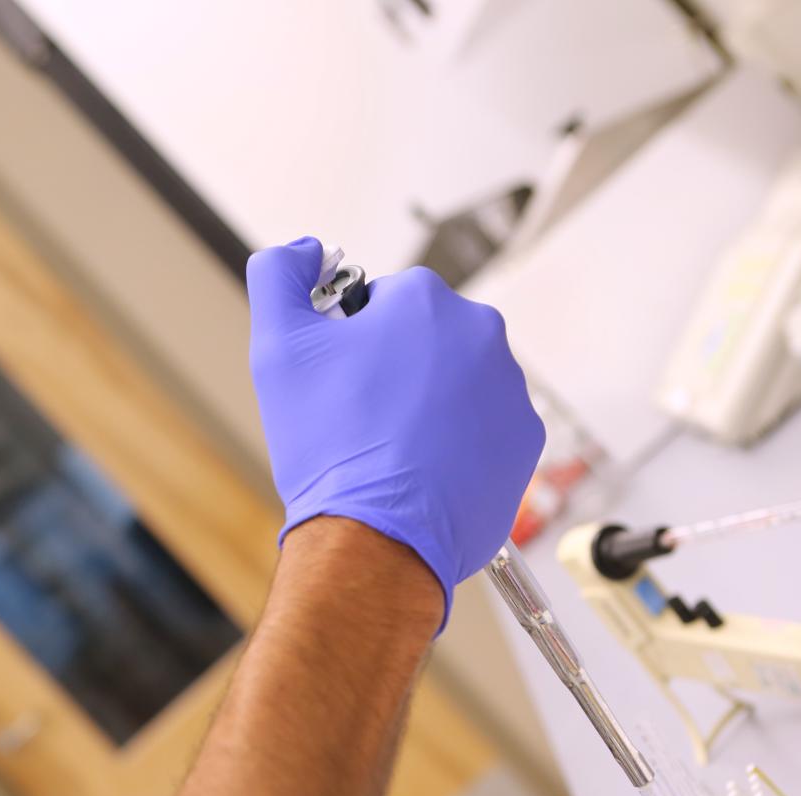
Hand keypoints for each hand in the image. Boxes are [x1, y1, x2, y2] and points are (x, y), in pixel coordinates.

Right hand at [246, 237, 544, 630]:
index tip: (339, 383)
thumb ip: (279, 276)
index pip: (382, 304)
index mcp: (425, 302)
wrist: (376, 538)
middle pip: (426, 342)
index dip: (351, 343)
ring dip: (428, 408)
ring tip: (392, 452)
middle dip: (395, 372)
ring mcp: (510, 391)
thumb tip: (302, 252)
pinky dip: (457, 445)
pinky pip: (485, 430)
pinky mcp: (524, 443)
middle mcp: (481, 336)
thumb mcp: (277, 348)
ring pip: (457, 385)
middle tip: (361, 420)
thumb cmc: (330, 447)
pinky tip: (422, 473)